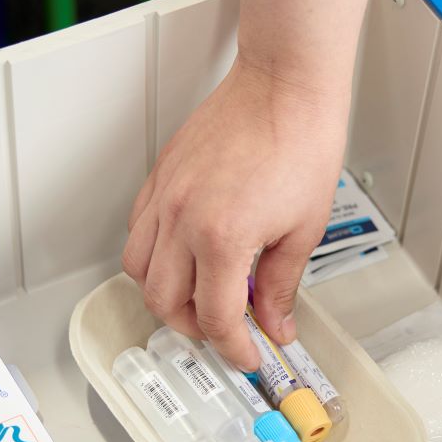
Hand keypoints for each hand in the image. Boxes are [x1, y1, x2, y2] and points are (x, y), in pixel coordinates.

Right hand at [123, 59, 345, 369]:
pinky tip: (182, 255)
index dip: (233, 347)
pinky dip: (152, 255)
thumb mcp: (304, 228)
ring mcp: (164, 196)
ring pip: (137, 269)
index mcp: (222, 237)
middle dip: (194, 328)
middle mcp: (182, 219)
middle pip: (164, 302)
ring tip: (198, 297)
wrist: (284, 85)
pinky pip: (137, 230)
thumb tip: (276, 322)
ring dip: (164, 295)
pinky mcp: (159, 177)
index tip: (247, 355)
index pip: (216, 317)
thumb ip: (282, 285)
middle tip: (225, 331)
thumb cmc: (300, 140)